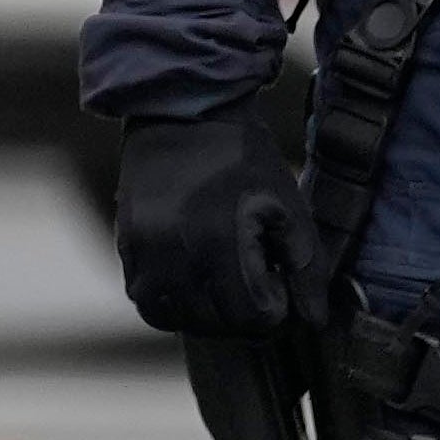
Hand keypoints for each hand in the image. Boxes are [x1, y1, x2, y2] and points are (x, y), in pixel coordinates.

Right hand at [106, 104, 311, 342]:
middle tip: (254, 282)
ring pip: (176, 321)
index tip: (276, 282)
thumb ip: (306, 268)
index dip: (273, 309)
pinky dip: (172, 303)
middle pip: (215, 326)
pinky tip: (194, 278)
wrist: (181, 113)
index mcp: (219, 243)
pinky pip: (146, 301)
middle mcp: (175, 256)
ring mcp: (144, 254)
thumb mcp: (288, 206)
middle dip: (242, 314)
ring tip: (223, 283)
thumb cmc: (243, 159)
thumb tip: (313, 321)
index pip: (251, 319)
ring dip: (205, 314)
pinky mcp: (125, 248)